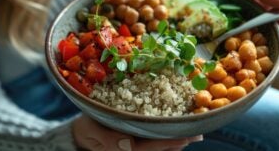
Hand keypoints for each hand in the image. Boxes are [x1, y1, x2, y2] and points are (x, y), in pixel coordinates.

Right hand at [72, 115, 202, 150]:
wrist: (80, 136)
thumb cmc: (85, 130)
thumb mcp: (91, 131)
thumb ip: (107, 140)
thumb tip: (127, 145)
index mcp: (122, 150)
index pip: (150, 149)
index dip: (169, 143)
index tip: (186, 137)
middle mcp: (131, 150)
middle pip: (159, 150)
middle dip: (178, 142)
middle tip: (197, 134)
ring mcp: (132, 148)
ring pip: (158, 149)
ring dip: (175, 141)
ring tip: (192, 133)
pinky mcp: (132, 143)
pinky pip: (151, 144)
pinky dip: (165, 139)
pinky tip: (175, 131)